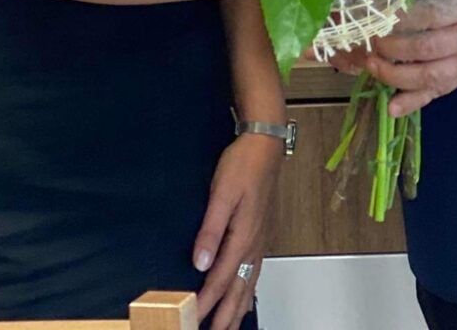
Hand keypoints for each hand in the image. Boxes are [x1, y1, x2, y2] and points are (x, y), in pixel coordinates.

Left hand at [193, 134, 282, 328]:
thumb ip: (211, 229)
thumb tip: (201, 262)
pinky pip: (254, 272)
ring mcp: (260, 240)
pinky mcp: (260, 234)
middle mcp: (254, 244)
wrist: (264, 145)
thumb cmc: (243, 165)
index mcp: (244, 237)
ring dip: (238, 308)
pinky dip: (248, 291)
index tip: (192, 319)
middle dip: (226, 316)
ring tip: (230, 326)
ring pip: (249, 283)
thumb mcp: (222, 193)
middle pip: (239, 290)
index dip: (206, 303)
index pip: (221, 279)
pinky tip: (245, 295)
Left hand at [330, 0, 456, 116]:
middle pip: (424, 50)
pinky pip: (441, 92)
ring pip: (429, 76)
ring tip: (372, 66)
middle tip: (369, 40)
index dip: (402, 17)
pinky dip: (416, 102)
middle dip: (392, 49)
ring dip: (395, 76)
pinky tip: (393, 108)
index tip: (379, 12)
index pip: (430, 16)